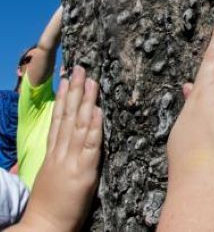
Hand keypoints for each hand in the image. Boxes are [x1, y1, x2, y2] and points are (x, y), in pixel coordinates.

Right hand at [18, 66, 101, 231]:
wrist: (44, 228)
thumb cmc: (49, 205)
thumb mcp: (48, 176)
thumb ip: (55, 156)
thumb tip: (59, 141)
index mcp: (51, 154)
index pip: (57, 120)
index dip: (61, 99)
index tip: (65, 79)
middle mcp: (60, 153)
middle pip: (67, 116)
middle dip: (73, 91)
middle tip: (79, 68)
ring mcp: (71, 161)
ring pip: (79, 125)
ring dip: (86, 101)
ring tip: (91, 81)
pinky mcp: (84, 172)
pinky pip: (90, 146)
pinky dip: (94, 127)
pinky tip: (97, 111)